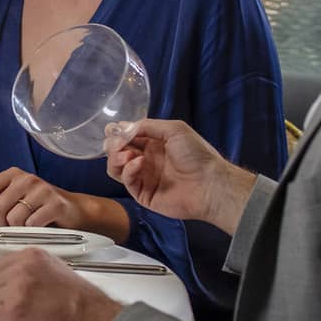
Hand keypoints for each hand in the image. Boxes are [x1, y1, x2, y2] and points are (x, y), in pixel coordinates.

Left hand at [0, 168, 84, 231]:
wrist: (75, 211)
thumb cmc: (42, 207)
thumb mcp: (16, 201)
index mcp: (12, 175)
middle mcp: (26, 178)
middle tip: (9, 230)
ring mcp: (41, 190)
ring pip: (13, 219)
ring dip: (16, 230)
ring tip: (26, 228)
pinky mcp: (55, 204)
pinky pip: (31, 225)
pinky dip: (32, 232)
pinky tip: (38, 229)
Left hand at [0, 248, 122, 320]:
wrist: (93, 320)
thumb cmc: (81, 300)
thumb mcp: (55, 269)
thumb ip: (30, 269)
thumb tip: (10, 278)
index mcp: (31, 256)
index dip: (0, 284)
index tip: (5, 294)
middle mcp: (21, 269)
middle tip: (12, 310)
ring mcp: (16, 290)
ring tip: (13, 320)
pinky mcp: (13, 312)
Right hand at [105, 118, 255, 233]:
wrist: (209, 184)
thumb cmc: (196, 154)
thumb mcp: (174, 129)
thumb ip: (147, 126)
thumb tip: (123, 127)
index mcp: (154, 143)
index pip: (128, 136)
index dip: (118, 132)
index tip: (112, 129)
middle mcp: (146, 159)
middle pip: (118, 151)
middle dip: (113, 145)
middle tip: (116, 143)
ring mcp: (143, 177)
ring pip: (116, 167)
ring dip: (116, 158)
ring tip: (127, 154)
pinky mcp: (142, 194)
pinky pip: (127, 181)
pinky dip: (128, 170)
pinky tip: (138, 163)